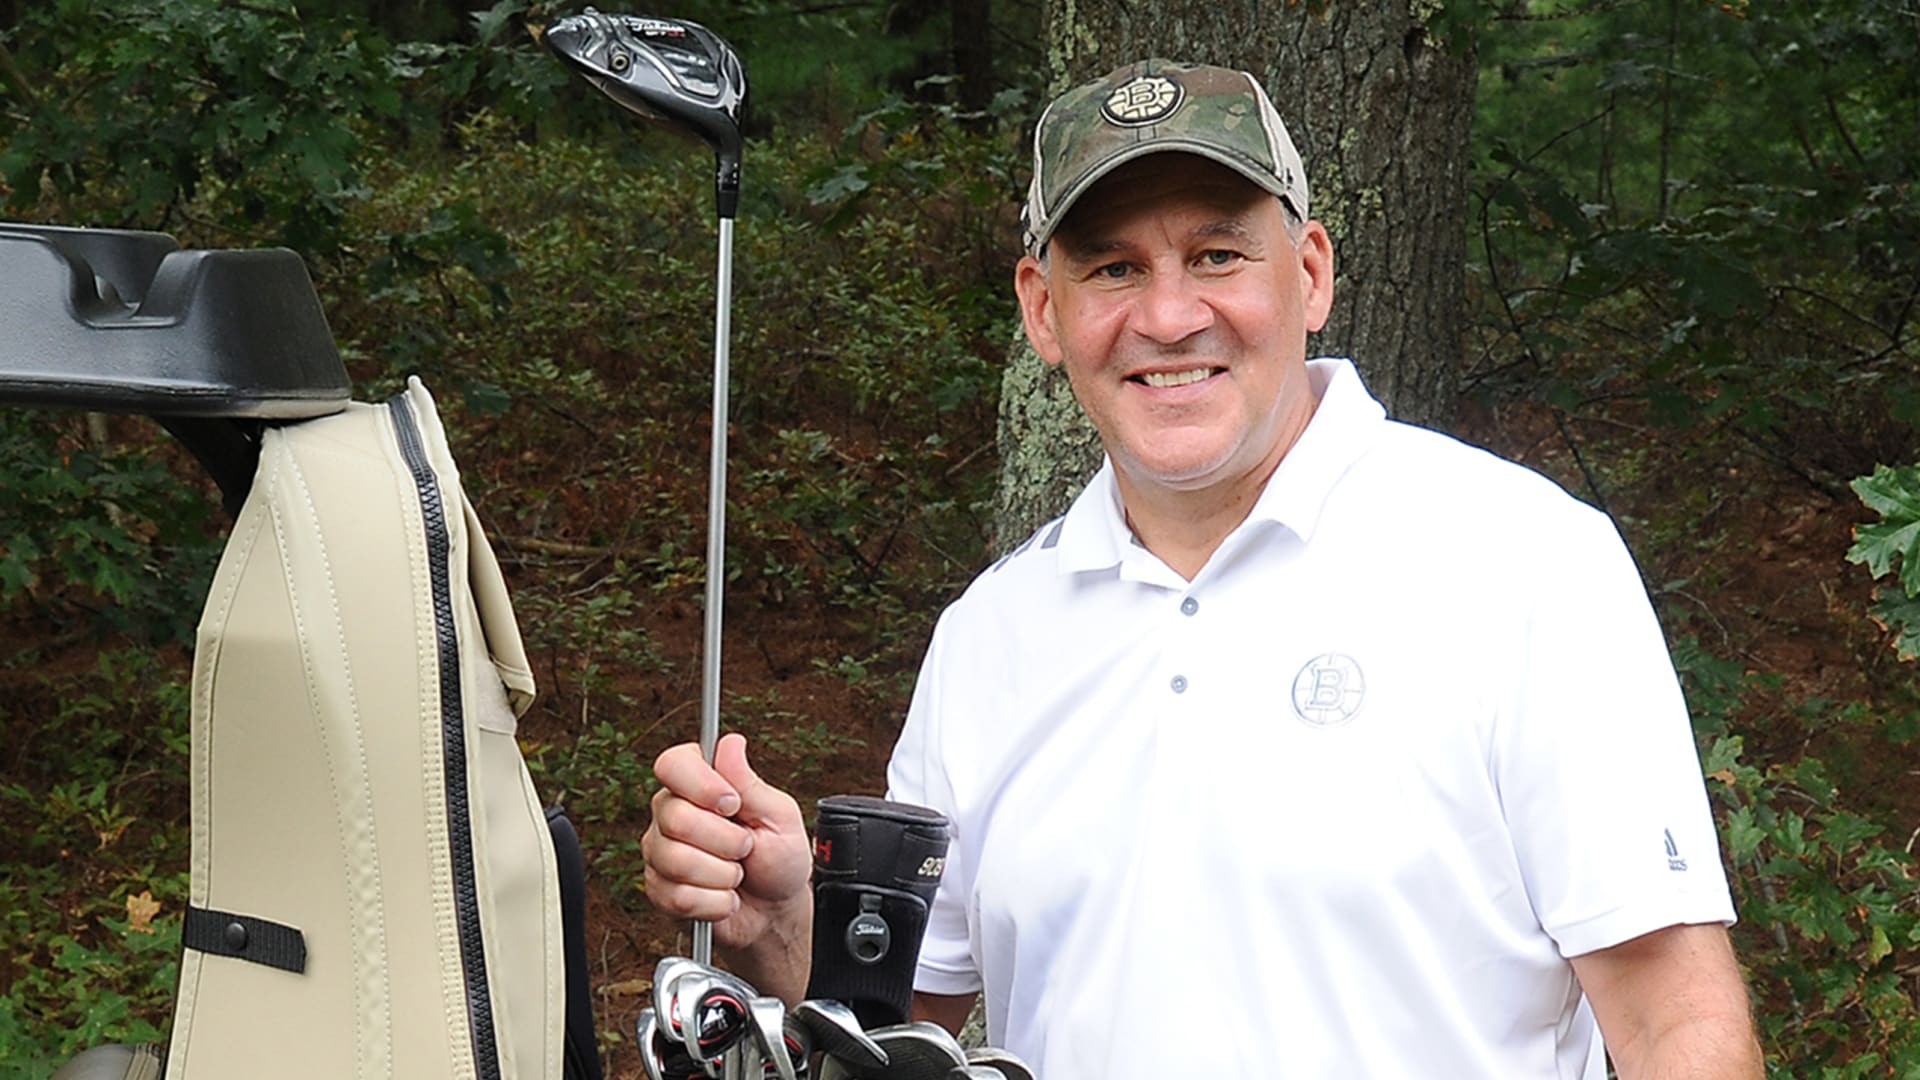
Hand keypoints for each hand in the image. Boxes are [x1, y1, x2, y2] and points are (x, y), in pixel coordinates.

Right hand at [643, 733, 812, 954]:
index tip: (732, 804)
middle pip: (675, 818)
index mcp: (699, 785)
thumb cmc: (779, 858)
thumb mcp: (778, 815)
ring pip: (675, 860)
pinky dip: (715, 902)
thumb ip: (749, 783)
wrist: (774, 910)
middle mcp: (672, 813)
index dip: (701, 785)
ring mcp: (660, 852)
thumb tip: (730, 743)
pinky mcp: (659, 890)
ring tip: (737, 874)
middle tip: (746, 847)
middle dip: (725, 840)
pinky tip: (725, 897)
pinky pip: (678, 897)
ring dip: (722, 875)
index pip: (672, 764)